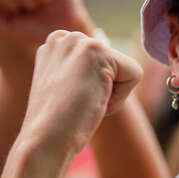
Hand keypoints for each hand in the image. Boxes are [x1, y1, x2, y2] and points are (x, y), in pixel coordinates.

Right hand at [21, 30, 141, 156]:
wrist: (44, 139)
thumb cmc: (54, 125)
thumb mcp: (63, 89)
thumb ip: (80, 68)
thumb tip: (102, 49)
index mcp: (54, 46)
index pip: (99, 65)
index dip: (91, 90)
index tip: (67, 101)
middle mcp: (64, 37)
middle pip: (114, 65)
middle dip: (103, 90)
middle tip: (75, 104)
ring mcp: (79, 41)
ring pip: (124, 70)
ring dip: (110, 95)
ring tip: (82, 103)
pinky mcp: (97, 50)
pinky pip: (134, 74)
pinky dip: (119, 98)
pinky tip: (93, 102)